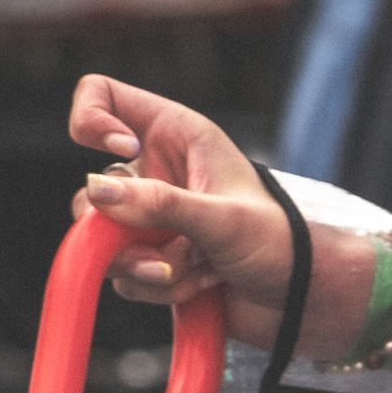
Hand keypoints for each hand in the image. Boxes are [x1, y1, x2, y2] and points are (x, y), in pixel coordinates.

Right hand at [67, 76, 298, 350]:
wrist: (298, 298)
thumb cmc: (277, 240)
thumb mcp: (221, 217)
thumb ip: (159, 204)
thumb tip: (96, 192)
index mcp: (175, 133)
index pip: (103, 95)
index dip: (93, 120)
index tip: (122, 154)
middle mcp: (156, 170)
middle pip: (94, 189)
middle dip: (117, 229)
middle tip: (158, 249)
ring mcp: (150, 218)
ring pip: (101, 240)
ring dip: (142, 266)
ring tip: (190, 270)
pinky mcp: (150, 258)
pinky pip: (122, 276)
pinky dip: (156, 288)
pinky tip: (200, 284)